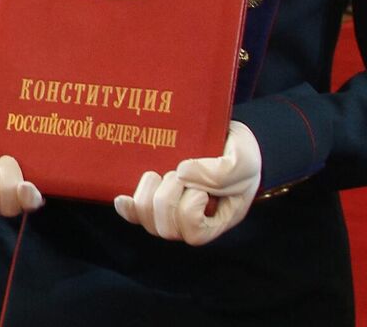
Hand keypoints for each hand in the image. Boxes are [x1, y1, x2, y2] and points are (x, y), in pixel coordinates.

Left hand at [114, 121, 261, 245]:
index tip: (198, 187)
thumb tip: (184, 173)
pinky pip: (133, 214)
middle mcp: (192, 220)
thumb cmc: (237, 151)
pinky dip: (127, 206)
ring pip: (147, 221)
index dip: (189, 209)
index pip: (195, 233)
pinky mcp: (152, 197)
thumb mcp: (243, 158)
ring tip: (160, 174)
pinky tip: (123, 198)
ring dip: (149, 195)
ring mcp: (170, 210)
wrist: (218, 132)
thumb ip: (224, 171)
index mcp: (217, 219)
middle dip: (167, 198)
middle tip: (177, 173)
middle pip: (166, 229)